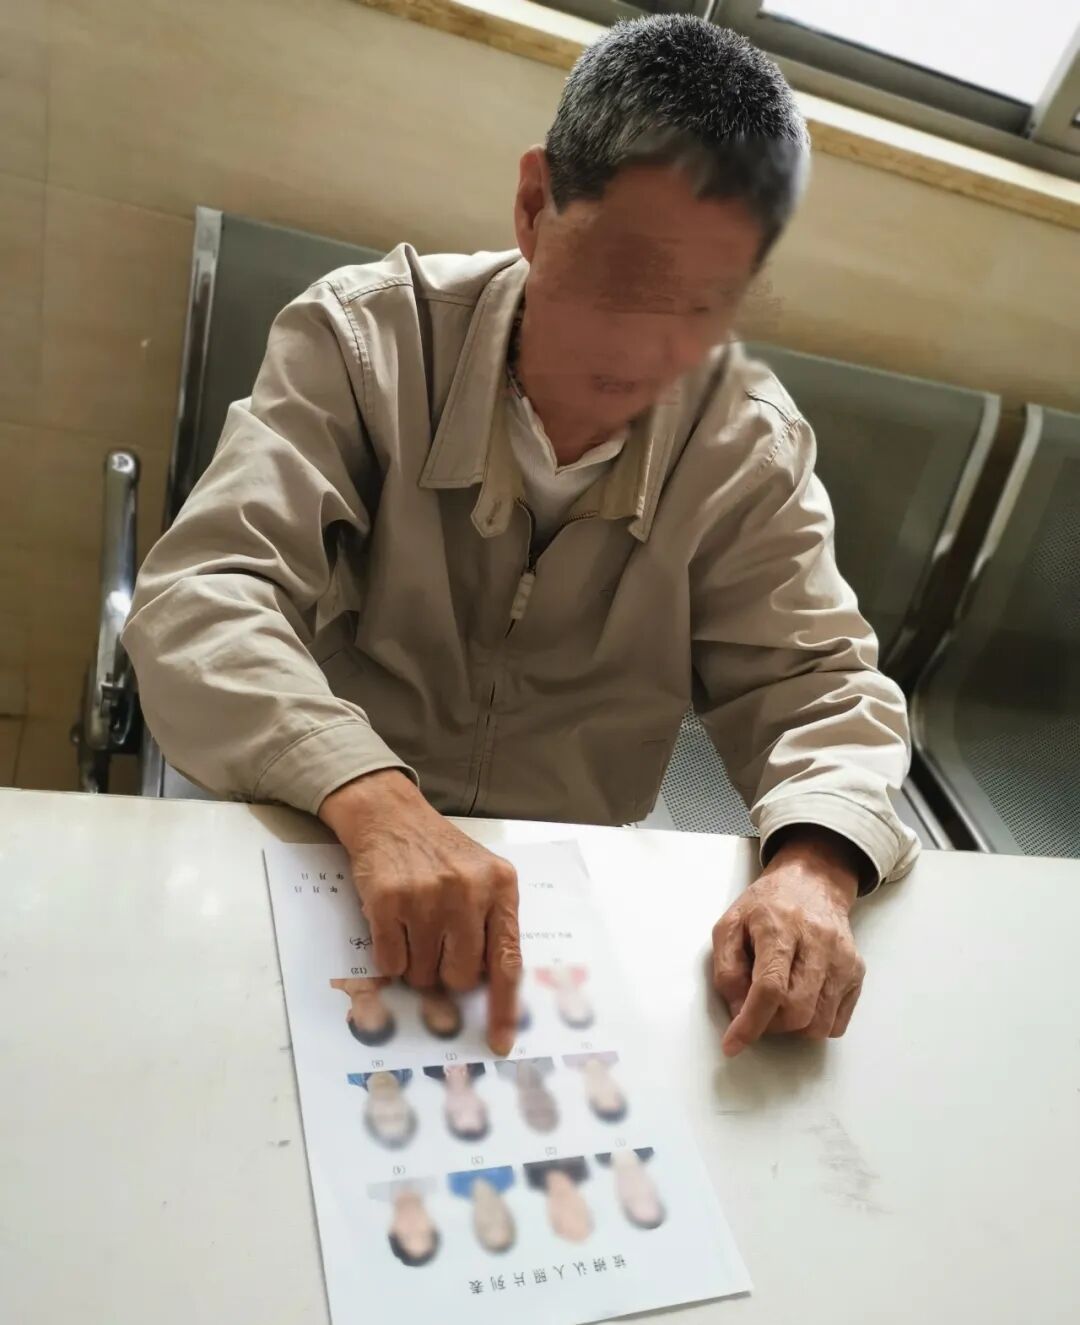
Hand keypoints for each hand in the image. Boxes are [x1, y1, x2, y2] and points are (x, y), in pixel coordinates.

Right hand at [319, 770, 521, 1054]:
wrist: (391, 816)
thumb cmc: (440, 854)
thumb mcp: (482, 878)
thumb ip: (490, 926)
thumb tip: (487, 993)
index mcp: (500, 887)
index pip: (507, 961)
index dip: (504, 1008)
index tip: (500, 1041)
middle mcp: (467, 890)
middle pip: (462, 977)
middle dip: (447, 974)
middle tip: (438, 946)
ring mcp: (426, 896)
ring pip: (423, 975)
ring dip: (417, 965)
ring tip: (414, 928)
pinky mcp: (388, 901)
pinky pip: (391, 964)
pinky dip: (391, 957)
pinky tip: (393, 925)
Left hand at [711, 828, 866, 1055]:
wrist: (812, 882)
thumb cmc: (767, 905)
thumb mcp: (730, 925)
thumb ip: (726, 968)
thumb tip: (737, 1010)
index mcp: (780, 927)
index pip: (769, 987)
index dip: (750, 1022)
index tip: (732, 1044)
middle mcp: (817, 943)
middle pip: (797, 1011)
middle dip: (769, 1024)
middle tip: (756, 1011)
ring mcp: (842, 959)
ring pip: (819, 1023)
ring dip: (792, 1027)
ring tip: (779, 1003)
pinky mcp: (857, 972)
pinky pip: (836, 1022)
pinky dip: (814, 1023)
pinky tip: (801, 999)